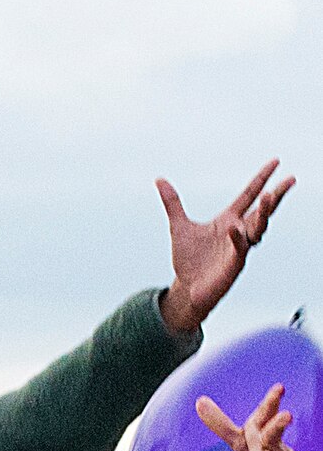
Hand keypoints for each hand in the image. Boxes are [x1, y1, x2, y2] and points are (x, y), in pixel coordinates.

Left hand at [158, 162, 294, 335]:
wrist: (187, 289)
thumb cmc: (189, 259)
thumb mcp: (178, 226)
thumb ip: (172, 203)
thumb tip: (159, 179)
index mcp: (228, 219)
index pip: (249, 194)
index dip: (262, 178)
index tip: (276, 161)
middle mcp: (238, 231)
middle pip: (263, 210)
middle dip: (276, 195)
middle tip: (290, 179)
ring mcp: (239, 248)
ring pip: (258, 228)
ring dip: (264, 213)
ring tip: (269, 196)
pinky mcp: (234, 264)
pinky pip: (240, 248)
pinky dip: (238, 238)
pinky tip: (234, 228)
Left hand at [197, 384, 313, 450]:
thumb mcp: (241, 439)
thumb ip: (220, 422)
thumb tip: (199, 400)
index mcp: (261, 433)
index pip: (267, 414)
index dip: (272, 401)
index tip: (281, 386)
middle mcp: (269, 447)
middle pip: (273, 434)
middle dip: (279, 425)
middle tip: (288, 414)